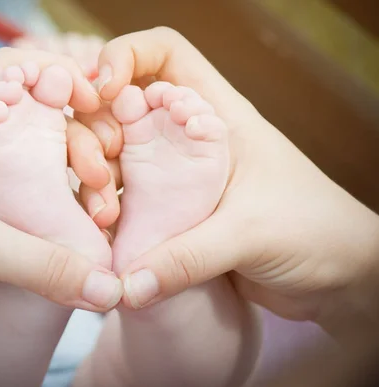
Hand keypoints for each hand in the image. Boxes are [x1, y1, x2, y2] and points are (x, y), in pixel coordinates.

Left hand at [0, 48, 122, 386]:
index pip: (11, 71)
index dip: (55, 74)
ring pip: (42, 162)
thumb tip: (110, 286)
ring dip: (77, 180)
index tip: (92, 103)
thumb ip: (47, 263)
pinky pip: (37, 200)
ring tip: (100, 214)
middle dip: (79, 140)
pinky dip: (64, 209)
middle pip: (38, 118)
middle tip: (101, 178)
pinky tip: (85, 229)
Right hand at [94, 27, 378, 331]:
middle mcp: (188, 139)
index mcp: (216, 115)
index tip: (104, 89)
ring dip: (95, 178)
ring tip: (100, 213)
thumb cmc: (312, 230)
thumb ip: (185, 259)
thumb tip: (125, 285)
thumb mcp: (250, 232)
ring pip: (117, 158)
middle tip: (97, 168)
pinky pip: (126, 205)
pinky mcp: (170, 216)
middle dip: (97, 128)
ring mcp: (175, 177)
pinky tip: (105, 236)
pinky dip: (108, 215)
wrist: (337, 276)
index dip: (127, 56)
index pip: (164, 54)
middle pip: (123, 108)